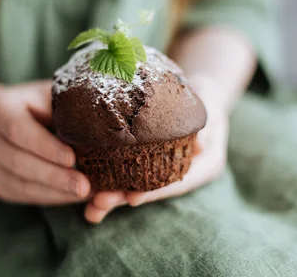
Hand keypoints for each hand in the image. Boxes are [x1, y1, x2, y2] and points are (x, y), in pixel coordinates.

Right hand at [0, 81, 90, 204]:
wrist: (13, 117)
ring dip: (54, 191)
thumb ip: (70, 103)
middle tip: (83, 186)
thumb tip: (106, 117)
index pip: (17, 128)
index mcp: (0, 107)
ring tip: (83, 193)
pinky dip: (51, 197)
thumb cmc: (43, 102)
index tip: (72, 158)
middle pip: (17, 160)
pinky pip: (24, 194)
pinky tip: (72, 197)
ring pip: (19, 183)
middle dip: (53, 176)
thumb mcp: (53, 93)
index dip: (44, 145)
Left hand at [84, 75, 228, 222]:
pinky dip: (107, 176)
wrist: (197, 88)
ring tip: (89, 207)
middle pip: (151, 189)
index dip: (153, 192)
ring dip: (111, 195)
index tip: (132, 199)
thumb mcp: (210, 103)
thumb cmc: (205, 93)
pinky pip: (125, 169)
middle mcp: (184, 172)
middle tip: (99, 204)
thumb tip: (200, 146)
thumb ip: (205, 125)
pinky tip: (86, 185)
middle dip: (123, 198)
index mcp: (204, 165)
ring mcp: (163, 168)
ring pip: (135, 185)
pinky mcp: (146, 159)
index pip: (176, 182)